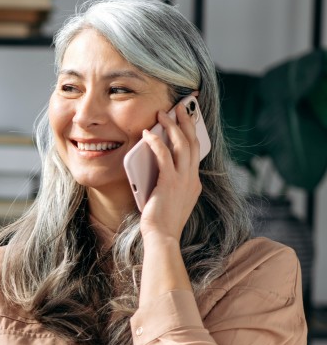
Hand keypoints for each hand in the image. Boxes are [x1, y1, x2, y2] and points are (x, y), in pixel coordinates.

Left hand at [139, 97, 201, 242]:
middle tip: (179, 107)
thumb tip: (157, 165)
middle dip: (187, 122)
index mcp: (194, 182)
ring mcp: (184, 180)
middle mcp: (192, 179)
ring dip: (172, 126)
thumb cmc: (161, 221)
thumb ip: (169, 181)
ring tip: (163, 114)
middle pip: (193, 142)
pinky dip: (156, 142)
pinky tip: (147, 134)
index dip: (192, 133)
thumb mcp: (170, 198)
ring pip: (182, 145)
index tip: (188, 119)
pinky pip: (164, 155)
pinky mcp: (170, 182)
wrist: (163, 237)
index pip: (195, 152)